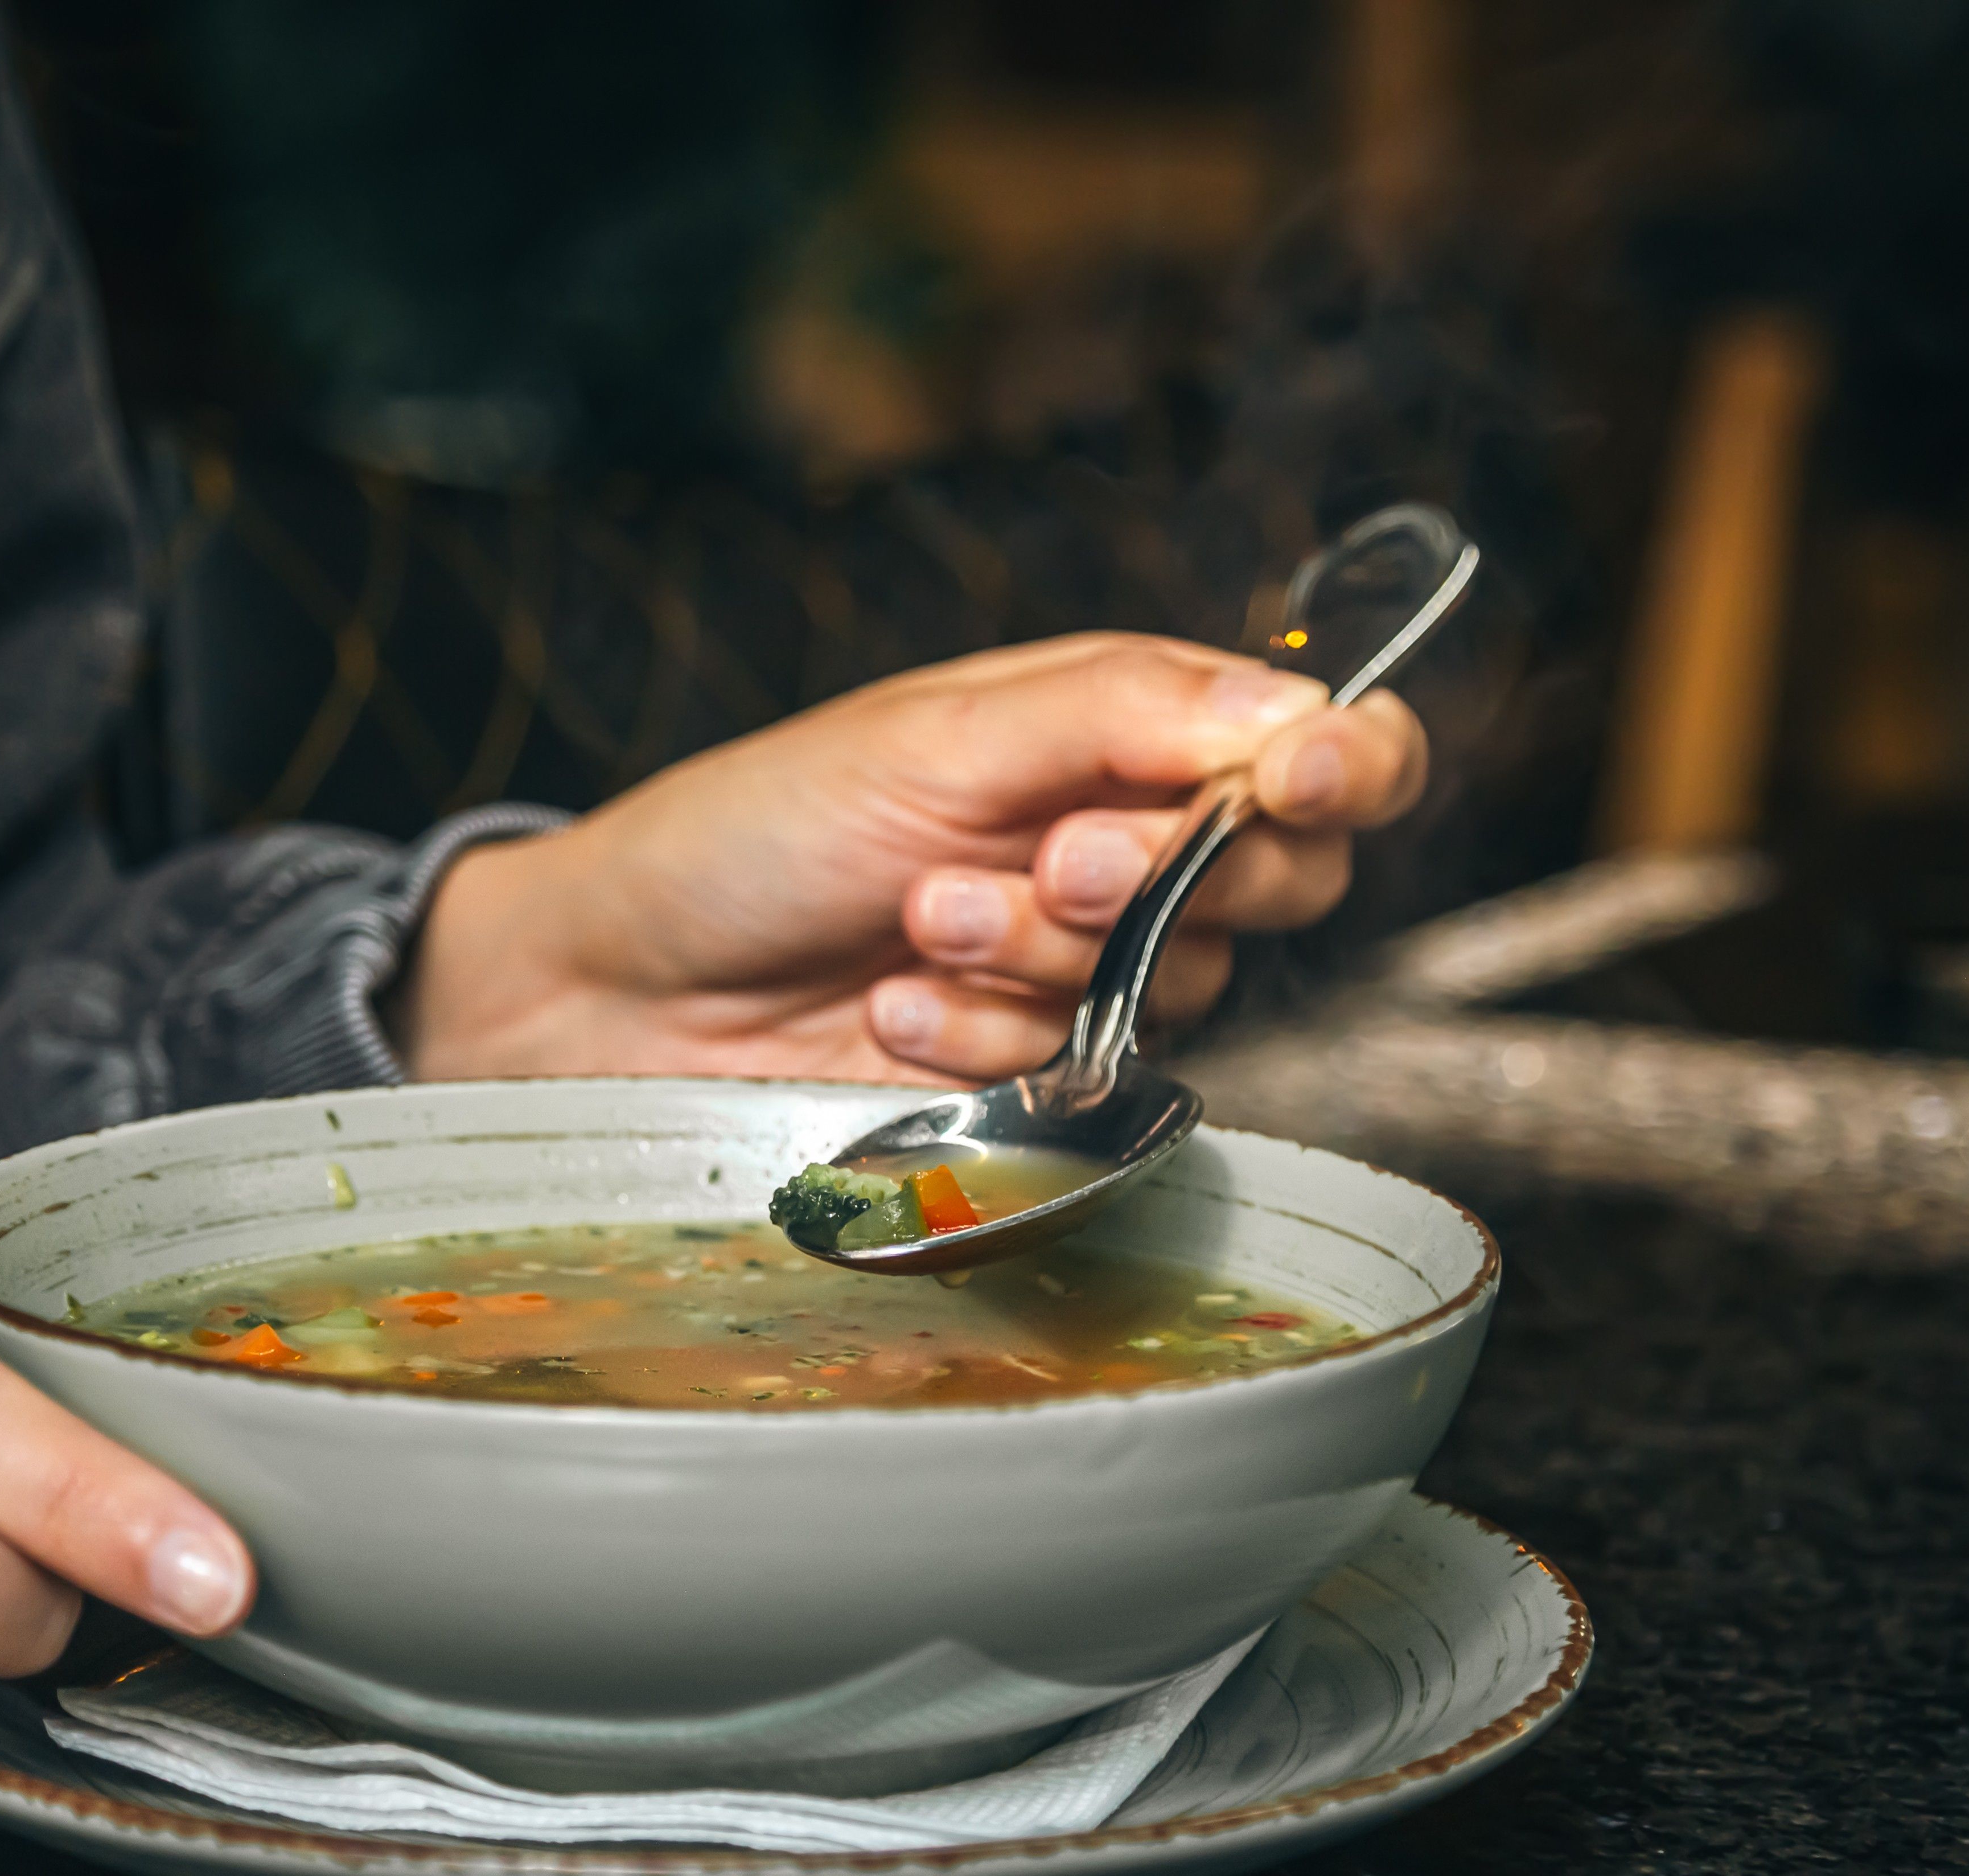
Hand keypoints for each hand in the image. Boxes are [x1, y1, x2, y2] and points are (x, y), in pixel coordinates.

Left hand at [397, 633, 1427, 1081]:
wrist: (621, 983)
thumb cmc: (752, 829)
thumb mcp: (929, 737)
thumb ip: (1117, 716)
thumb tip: (1295, 713)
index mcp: (1116, 728)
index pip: (1317, 744)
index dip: (1347, 766)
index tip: (1300, 784)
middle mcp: (1120, 841)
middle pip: (1281, 875)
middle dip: (1160, 875)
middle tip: (1043, 856)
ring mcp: (1080, 960)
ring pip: (1182, 980)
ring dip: (1040, 955)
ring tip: (914, 921)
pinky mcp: (1032, 1068)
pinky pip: (1086, 1069)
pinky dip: (984, 1037)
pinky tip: (891, 1008)